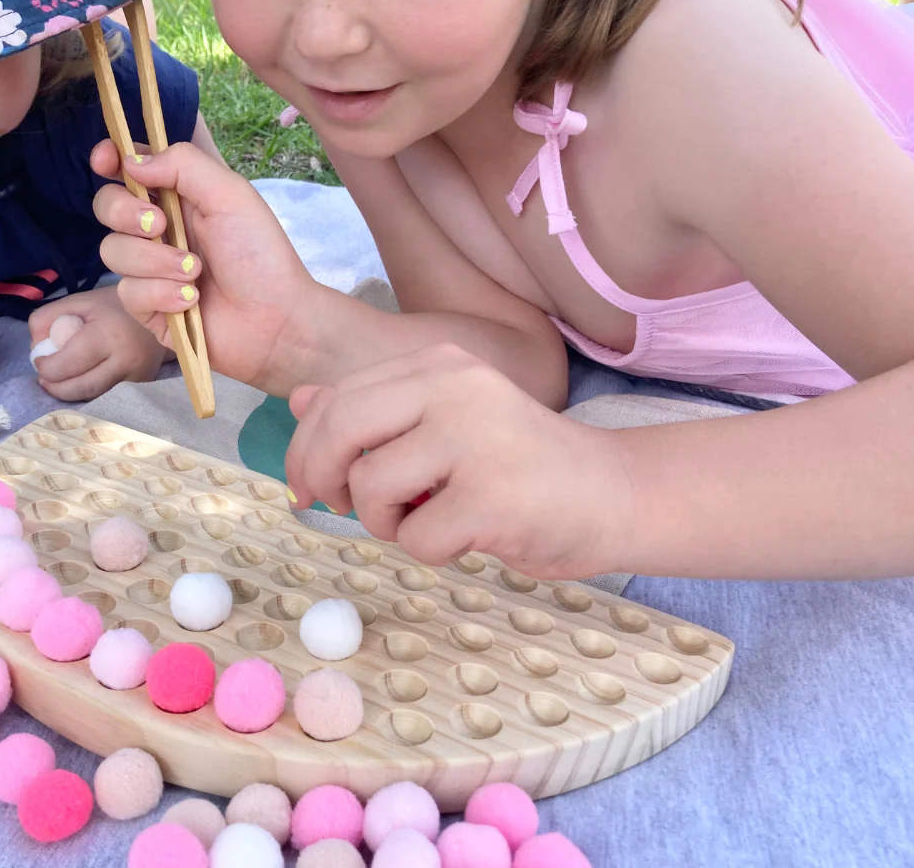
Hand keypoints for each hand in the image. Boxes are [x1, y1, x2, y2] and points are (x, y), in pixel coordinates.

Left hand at [28, 287, 166, 400]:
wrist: (163, 312)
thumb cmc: (114, 306)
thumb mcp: (78, 302)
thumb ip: (47, 319)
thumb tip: (37, 349)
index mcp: (108, 335)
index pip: (68, 364)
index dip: (46, 367)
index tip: (40, 360)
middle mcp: (127, 360)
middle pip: (81, 388)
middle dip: (55, 387)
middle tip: (44, 378)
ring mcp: (138, 377)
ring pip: (95, 397)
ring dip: (71, 393)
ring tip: (60, 381)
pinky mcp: (144, 386)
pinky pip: (109, 396)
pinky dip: (90, 392)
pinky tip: (83, 381)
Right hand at [91, 139, 322, 391]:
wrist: (275, 319)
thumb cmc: (260, 254)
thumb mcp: (230, 195)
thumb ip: (183, 165)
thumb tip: (130, 159)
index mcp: (179, 196)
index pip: (130, 169)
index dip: (110, 159)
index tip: (104, 161)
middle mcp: (160, 228)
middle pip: (107, 206)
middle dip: (126, 212)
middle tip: (161, 225)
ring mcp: (150, 268)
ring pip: (113, 251)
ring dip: (156, 261)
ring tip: (196, 272)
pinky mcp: (148, 306)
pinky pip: (128, 291)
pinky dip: (161, 293)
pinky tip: (192, 301)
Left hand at [284, 344, 631, 579]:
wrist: (612, 493)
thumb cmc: (518, 462)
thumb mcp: (444, 421)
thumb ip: (375, 409)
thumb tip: (301, 400)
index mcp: (439, 364)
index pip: (338, 398)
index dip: (306, 447)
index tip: (306, 486)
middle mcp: (455, 388)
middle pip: (341, 431)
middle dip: (322, 478)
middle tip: (337, 508)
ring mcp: (475, 439)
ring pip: (371, 487)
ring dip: (386, 521)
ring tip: (426, 518)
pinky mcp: (493, 497)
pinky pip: (417, 537)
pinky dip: (431, 549)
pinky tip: (468, 535)